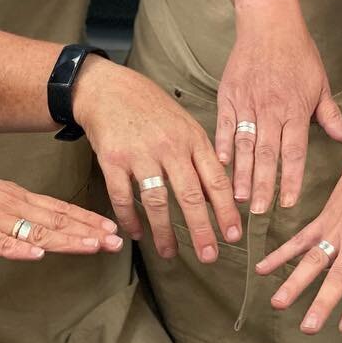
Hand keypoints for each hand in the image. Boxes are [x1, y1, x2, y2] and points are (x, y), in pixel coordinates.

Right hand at [0, 154, 124, 260]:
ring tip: (91, 246)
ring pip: (36, 230)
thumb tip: (41, 227)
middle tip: (115, 241)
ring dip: (66, 240)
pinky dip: (18, 248)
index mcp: (19, 198)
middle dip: (88, 232)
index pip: (60, 210)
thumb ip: (19, 210)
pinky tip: (36, 255)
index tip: (110, 228)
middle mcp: (14, 205)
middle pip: (57, 221)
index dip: (87, 220)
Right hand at [73, 59, 243, 262]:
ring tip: (170, 253)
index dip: (226, 211)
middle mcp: (169, 146)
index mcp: (192, 138)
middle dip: (201, 230)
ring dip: (165, 232)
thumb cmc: (149, 106)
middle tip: (209, 255)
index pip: (216, 180)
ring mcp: (140, 153)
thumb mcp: (183, 123)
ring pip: (157, 202)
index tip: (233, 235)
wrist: (108, 87)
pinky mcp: (113, 159)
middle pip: (190, 195)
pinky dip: (130, 219)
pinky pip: (122, 197)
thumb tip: (215, 195)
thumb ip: (199, 156)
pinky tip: (136, 233)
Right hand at [215, 13, 341, 214]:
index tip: (287, 203)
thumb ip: (331, 116)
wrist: (269, 22)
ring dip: (240, 173)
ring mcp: (247, 102)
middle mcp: (270, 109)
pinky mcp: (228, 94)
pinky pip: (224, 124)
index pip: (293, 152)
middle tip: (258, 212)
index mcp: (295, 109)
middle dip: (262, 186)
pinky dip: (221, 144)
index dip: (290, 180)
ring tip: (238, 197)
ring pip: (243, 144)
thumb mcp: (320, 84)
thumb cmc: (298, 52)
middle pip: (266, 154)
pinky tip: (220, 163)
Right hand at [255, 142, 341, 334]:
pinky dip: (282, 253)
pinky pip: (301, 238)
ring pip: (312, 260)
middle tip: (308, 326)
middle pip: (336, 277)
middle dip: (321, 303)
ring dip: (294, 282)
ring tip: (278, 303)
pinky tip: (266, 267)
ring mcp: (338, 228)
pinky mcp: (326, 217)